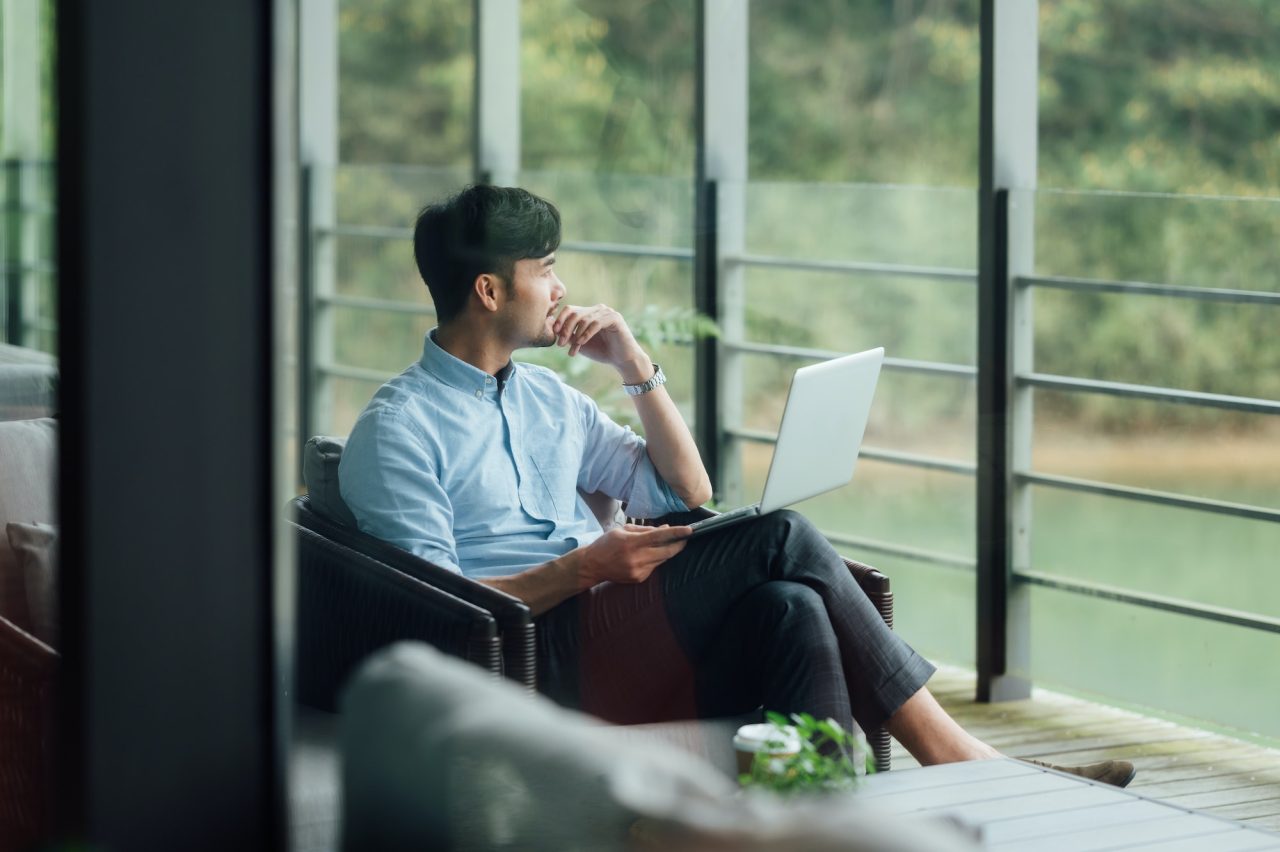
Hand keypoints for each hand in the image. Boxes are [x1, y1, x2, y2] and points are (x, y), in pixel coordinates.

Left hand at [551, 303, 648, 377]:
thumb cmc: (601, 351)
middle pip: (575, 313)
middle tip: (561, 344)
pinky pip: (596, 323)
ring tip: (573, 349)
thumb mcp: (580, 343)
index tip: (554, 334)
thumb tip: (553, 330)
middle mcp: (598, 309)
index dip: (560, 320)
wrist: (622, 360)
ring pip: (584, 319)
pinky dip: (586, 334)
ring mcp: (607, 312)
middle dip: (565, 329)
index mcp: (589, 313)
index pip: (570, 310)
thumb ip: (569, 335)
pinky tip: (582, 343)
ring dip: (576, 336)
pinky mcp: (615, 318)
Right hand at [578, 523, 692, 586]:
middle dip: (678, 544)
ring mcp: (639, 571)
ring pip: (662, 559)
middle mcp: (636, 558)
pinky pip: (654, 566)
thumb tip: (666, 529)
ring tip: (666, 543)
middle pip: (666, 551)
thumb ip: (645, 530)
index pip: (659, 537)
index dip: (676, 533)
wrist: (592, 566)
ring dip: (667, 551)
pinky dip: (655, 559)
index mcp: (631, 543)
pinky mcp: (639, 578)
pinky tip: (647, 556)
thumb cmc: (607, 544)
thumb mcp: (623, 530)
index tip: (690, 530)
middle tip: (685, 538)